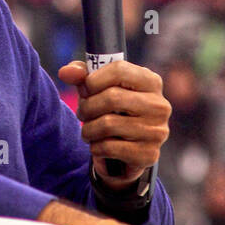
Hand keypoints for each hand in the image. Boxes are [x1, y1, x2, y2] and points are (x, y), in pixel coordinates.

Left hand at [58, 59, 169, 188]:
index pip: (119, 70)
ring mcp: (157, 131)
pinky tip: (98, 145)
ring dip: (89, 129)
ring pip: (108, 124)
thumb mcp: (99, 88)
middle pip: (112, 97)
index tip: (86, 89)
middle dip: (87, 107)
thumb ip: (82, 75)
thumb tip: (65, 72)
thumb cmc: (113, 111)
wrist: (128, 150)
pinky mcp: (149, 154)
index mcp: (151, 81)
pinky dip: (96, 147)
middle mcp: (159, 105)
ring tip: (88, 130)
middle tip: (82, 113)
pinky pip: (110, 147)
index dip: (94, 80)